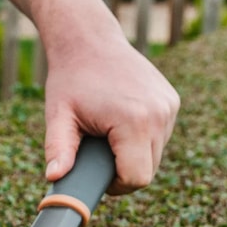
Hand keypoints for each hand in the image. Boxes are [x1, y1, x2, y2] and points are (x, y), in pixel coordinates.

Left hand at [42, 33, 179, 195]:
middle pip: (148, 169)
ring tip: (108, 137)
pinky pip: (160, 136)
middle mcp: (159, 114)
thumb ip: (58, 149)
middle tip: (98, 155)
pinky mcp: (172, 100)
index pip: (137, 178)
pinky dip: (142, 139)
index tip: (99, 176)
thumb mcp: (59, 116)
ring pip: (156, 154)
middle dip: (123, 170)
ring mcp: (169, 106)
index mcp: (135, 121)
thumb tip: (54, 177)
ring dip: (133, 154)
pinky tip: (122, 124)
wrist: (89, 40)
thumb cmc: (70, 80)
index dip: (116, 185)